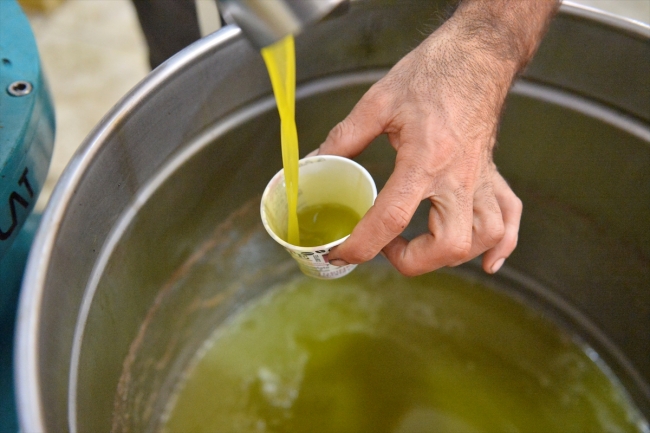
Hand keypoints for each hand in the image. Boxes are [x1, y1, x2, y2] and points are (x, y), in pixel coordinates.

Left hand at [314, 0, 557, 275]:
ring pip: (483, 239)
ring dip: (452, 256)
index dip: (361, 246)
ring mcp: (482, 179)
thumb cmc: (432, 73)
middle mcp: (459, 176)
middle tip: (387, 246)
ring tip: (423, 245)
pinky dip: (501, 247)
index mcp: (424, 159)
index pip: (392, 219)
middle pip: (448, 245)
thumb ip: (344, 137)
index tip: (341, 253)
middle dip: (412, 261)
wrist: (478, 54)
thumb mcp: (378, 101)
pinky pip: (511, 219)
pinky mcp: (493, 175)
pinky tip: (486, 261)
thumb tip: (316, 162)